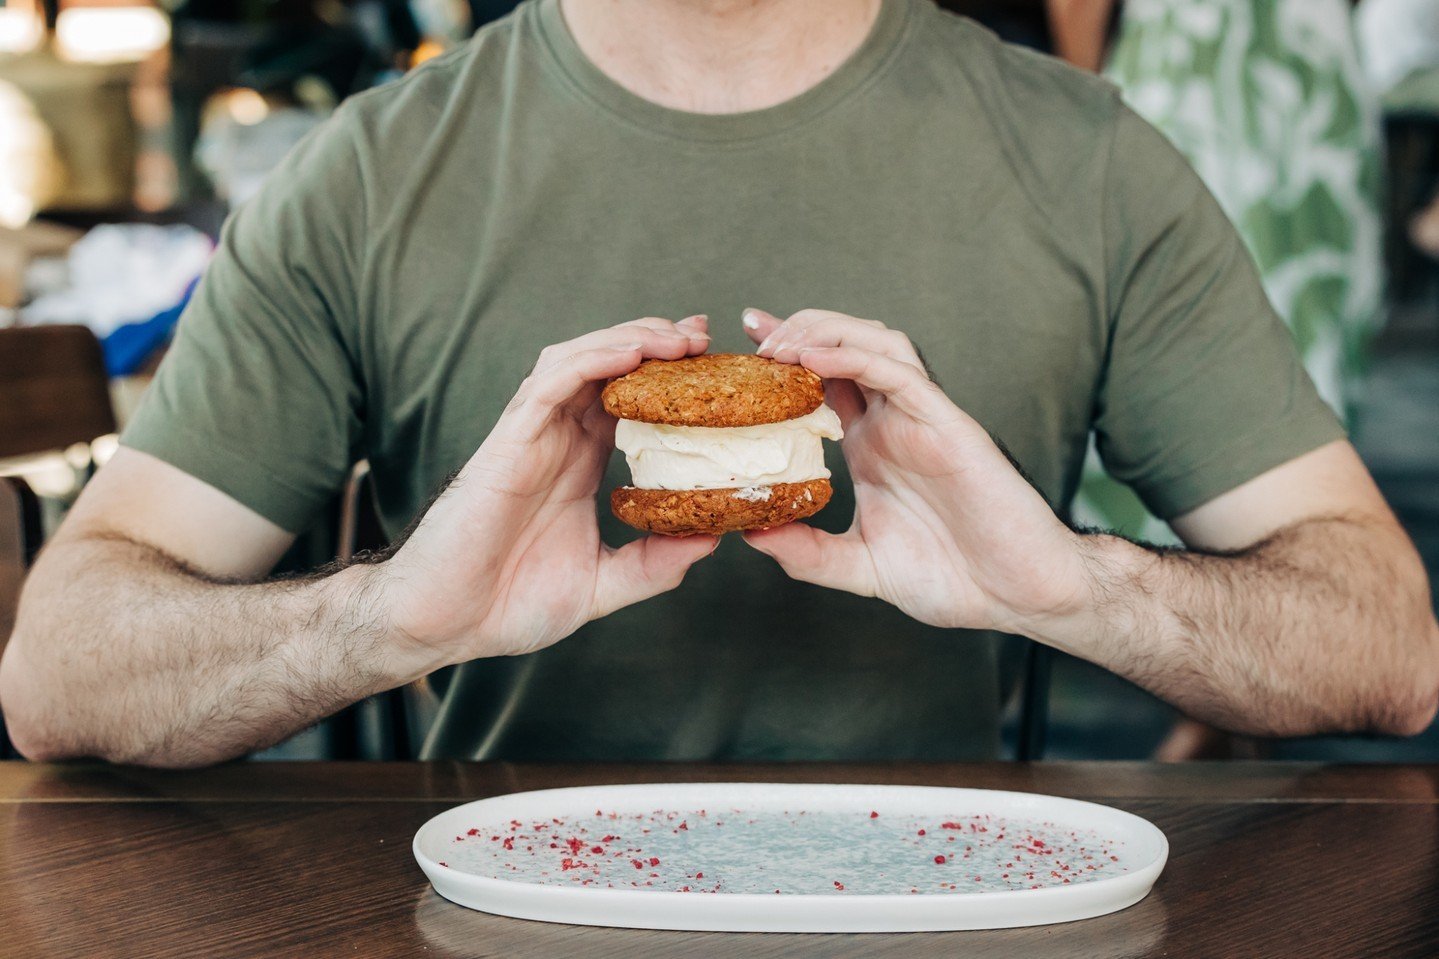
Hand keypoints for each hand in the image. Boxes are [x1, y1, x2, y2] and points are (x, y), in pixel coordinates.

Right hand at [377, 316, 717, 665]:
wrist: (444, 624)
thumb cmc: (507, 605)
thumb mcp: (602, 585)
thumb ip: (653, 565)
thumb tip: (711, 540)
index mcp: (577, 465)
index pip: (627, 401)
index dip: (667, 378)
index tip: (714, 367)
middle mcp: (556, 441)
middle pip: (608, 367)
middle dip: (657, 342)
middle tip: (704, 334)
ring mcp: (531, 436)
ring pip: (580, 360)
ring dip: (630, 339)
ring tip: (679, 337)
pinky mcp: (509, 441)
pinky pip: (550, 383)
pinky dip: (592, 360)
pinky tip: (631, 352)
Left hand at [740, 308, 1092, 635]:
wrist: (1019, 595)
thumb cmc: (955, 578)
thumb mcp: (861, 566)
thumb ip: (808, 553)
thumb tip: (753, 533)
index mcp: (873, 447)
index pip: (825, 382)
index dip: (786, 357)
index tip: (744, 344)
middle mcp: (894, 423)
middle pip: (845, 346)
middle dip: (798, 328)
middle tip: (753, 333)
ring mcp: (922, 419)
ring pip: (875, 342)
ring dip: (825, 331)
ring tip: (780, 343)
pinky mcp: (948, 424)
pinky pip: (900, 373)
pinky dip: (856, 356)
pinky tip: (816, 356)